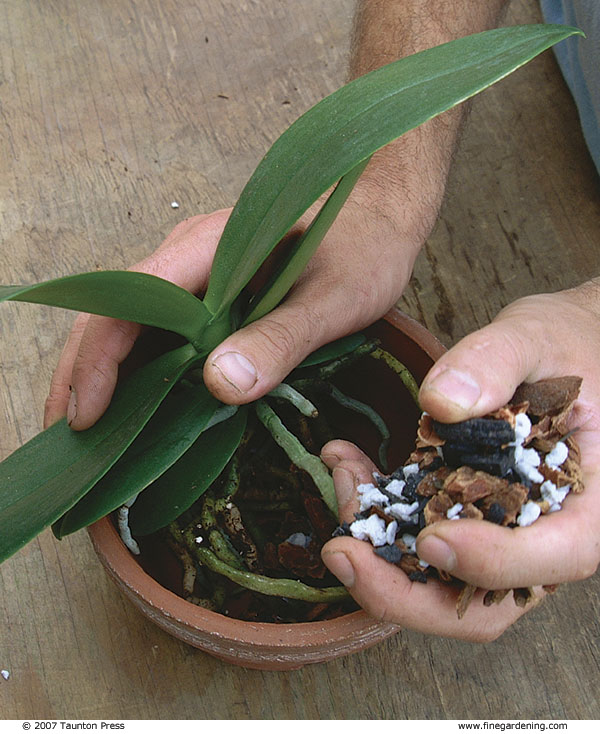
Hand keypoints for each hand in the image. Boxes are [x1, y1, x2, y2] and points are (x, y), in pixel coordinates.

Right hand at [44, 193, 420, 429]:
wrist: (383, 210)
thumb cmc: (366, 247)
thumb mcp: (334, 299)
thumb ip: (283, 337)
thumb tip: (219, 383)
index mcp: (215, 247)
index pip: (133, 300)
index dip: (101, 358)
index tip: (87, 415)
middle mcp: (194, 256)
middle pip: (116, 311)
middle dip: (83, 371)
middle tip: (66, 436)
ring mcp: (201, 273)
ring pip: (133, 320)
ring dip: (104, 370)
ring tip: (88, 430)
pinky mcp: (216, 292)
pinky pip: (164, 328)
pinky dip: (141, 365)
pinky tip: (138, 403)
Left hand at [321, 282, 599, 639]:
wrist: (566, 353)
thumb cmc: (568, 346)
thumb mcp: (537, 337)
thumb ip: (495, 361)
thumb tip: (440, 402)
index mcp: (586, 506)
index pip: (549, 558)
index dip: (489, 562)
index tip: (431, 537)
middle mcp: (543, 537)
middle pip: (480, 601)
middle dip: (403, 592)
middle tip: (342, 550)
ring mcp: (500, 534)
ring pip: (437, 583)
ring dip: (378, 551)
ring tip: (344, 476)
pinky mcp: (464, 517)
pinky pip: (417, 539)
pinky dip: (378, 516)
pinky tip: (350, 466)